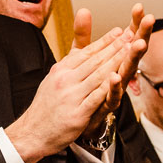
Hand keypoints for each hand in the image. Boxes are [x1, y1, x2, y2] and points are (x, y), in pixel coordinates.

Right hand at [6, 27, 131, 162]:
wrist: (32, 132)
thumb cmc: (47, 105)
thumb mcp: (55, 77)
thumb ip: (71, 60)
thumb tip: (79, 49)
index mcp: (61, 70)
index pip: (86, 52)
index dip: (104, 41)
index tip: (119, 31)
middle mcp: (65, 80)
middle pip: (94, 61)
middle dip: (114, 47)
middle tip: (130, 35)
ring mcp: (71, 96)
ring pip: (98, 75)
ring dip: (115, 62)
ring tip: (129, 51)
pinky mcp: (77, 114)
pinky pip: (96, 97)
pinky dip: (108, 87)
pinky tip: (119, 78)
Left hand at [83, 4, 153, 134]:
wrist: (77, 118)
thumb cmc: (84, 86)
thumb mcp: (81, 57)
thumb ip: (84, 35)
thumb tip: (84, 10)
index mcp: (116, 59)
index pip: (128, 37)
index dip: (134, 22)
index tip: (139, 7)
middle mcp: (120, 72)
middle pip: (133, 50)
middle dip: (142, 34)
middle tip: (150, 19)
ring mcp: (116, 89)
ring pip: (127, 71)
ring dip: (133, 57)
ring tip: (139, 42)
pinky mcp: (106, 105)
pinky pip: (112, 95)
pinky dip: (114, 86)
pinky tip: (115, 75)